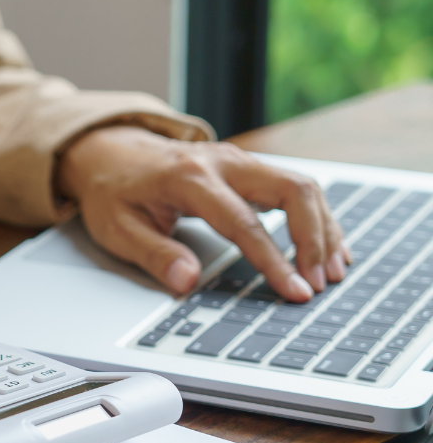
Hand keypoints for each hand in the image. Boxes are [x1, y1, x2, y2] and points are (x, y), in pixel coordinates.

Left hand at [56, 126, 349, 301]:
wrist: (109, 152)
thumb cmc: (112, 192)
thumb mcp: (117, 228)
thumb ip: (154, 255)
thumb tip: (187, 282)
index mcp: (188, 178)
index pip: (243, 223)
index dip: (273, 261)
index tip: (294, 291)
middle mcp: (223, 162)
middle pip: (292, 190)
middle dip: (313, 239)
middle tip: (320, 282)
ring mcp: (239, 161)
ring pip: (301, 185)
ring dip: (323, 228)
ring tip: (332, 271)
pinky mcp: (248, 168)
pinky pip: (294, 187)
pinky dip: (315, 217)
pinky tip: (326, 247)